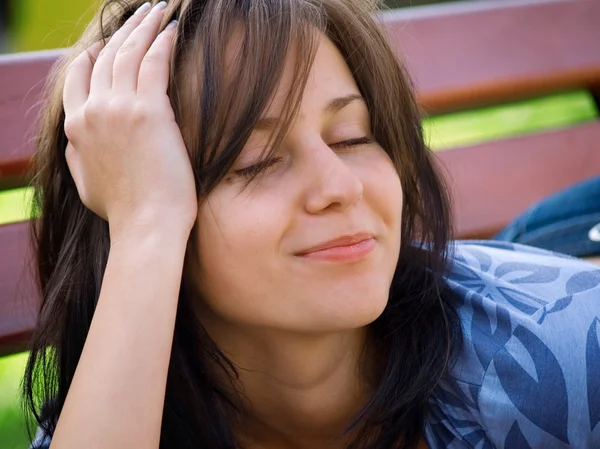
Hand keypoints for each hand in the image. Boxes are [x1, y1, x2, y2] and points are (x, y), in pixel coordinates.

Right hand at [63, 2, 196, 238]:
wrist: (146, 226)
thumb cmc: (124, 211)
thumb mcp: (85, 183)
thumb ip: (78, 155)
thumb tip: (77, 140)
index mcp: (76, 127)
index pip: (79, 76)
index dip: (94, 54)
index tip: (107, 43)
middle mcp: (93, 111)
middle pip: (106, 57)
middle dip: (125, 30)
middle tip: (142, 13)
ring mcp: (120, 109)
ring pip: (129, 53)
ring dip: (145, 26)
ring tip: (159, 10)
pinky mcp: (150, 111)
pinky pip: (155, 63)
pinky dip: (163, 41)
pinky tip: (173, 29)